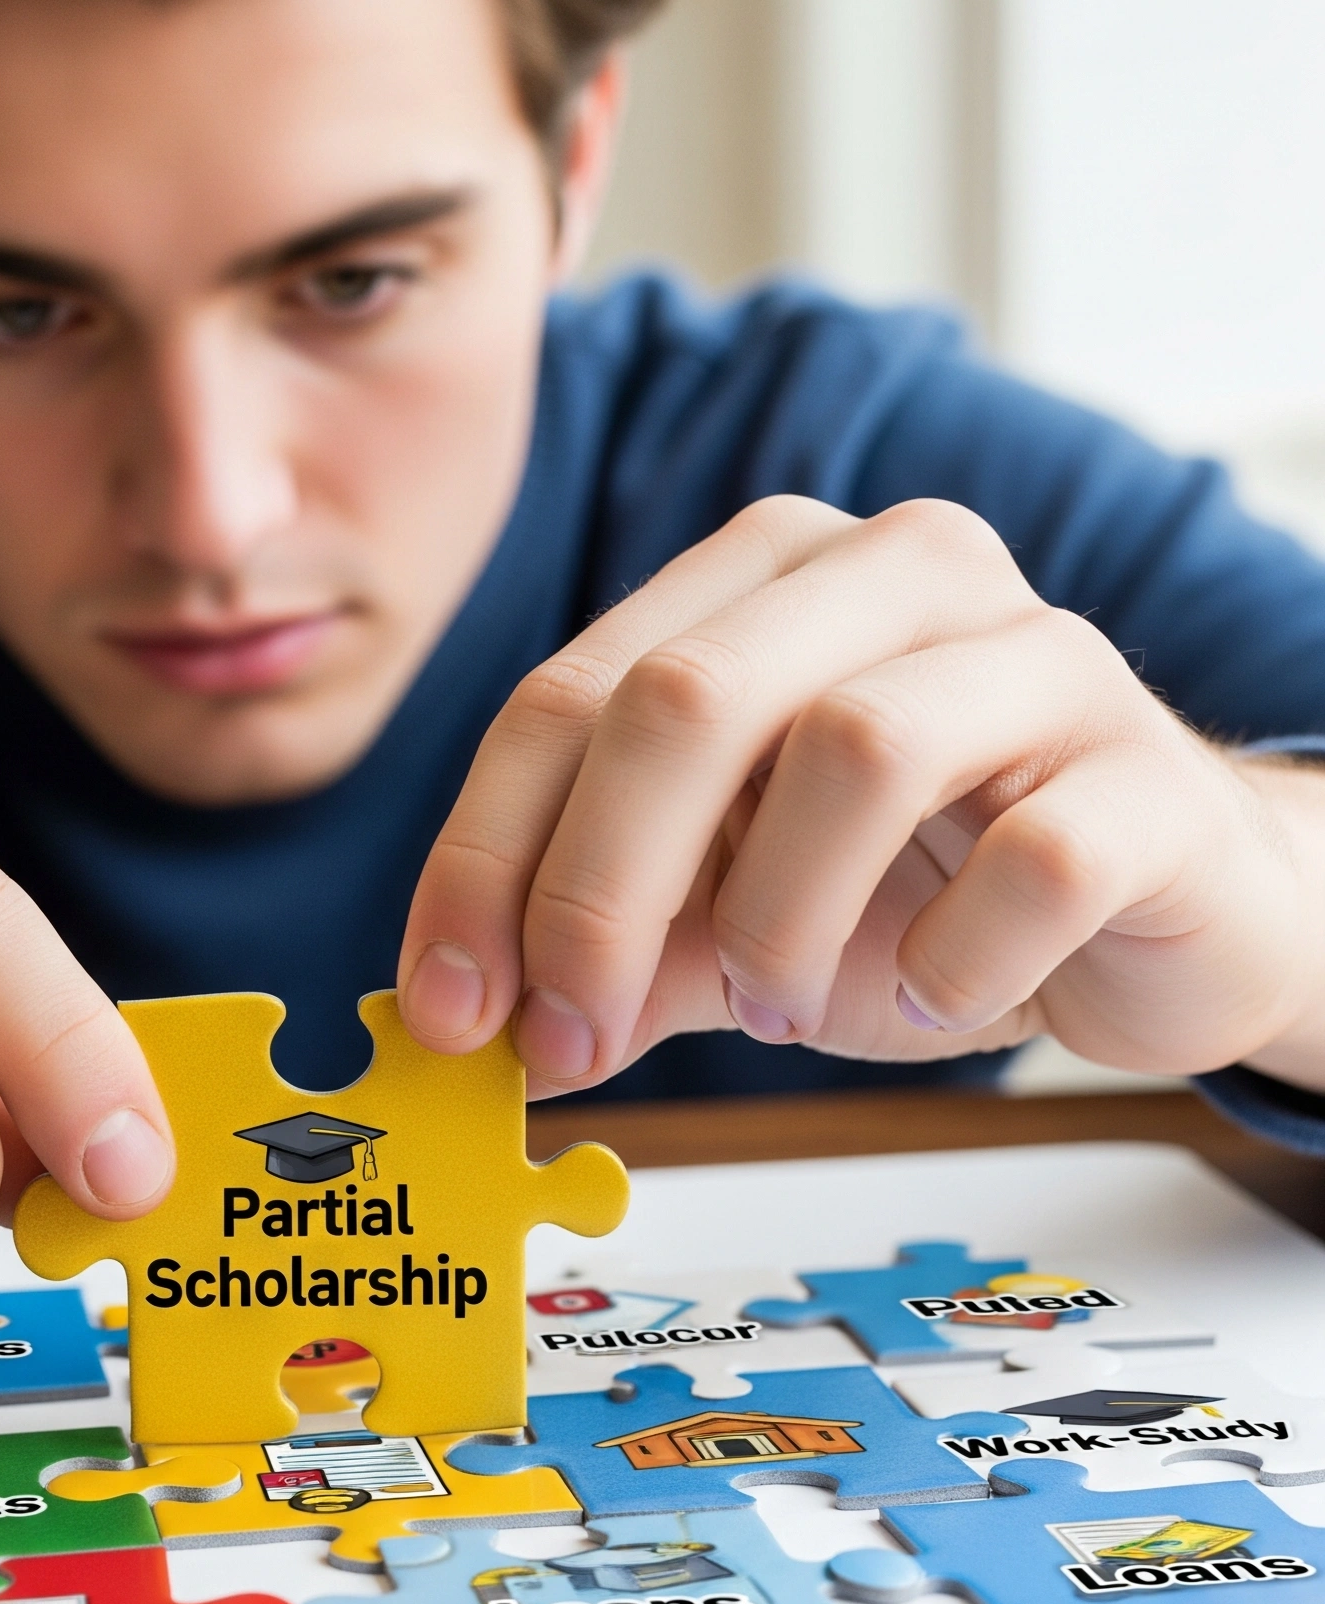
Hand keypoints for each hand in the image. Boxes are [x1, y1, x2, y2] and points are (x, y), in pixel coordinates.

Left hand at [397, 496, 1324, 1093]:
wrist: (1155, 904)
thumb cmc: (921, 889)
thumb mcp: (728, 915)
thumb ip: (609, 955)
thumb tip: (469, 1027)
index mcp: (759, 579)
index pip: (567, 696)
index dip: (484, 856)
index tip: (448, 1006)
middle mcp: (890, 571)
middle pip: (684, 699)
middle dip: (594, 891)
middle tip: (568, 1032)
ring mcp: (1034, 651)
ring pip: (852, 750)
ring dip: (777, 922)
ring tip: (774, 1007)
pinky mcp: (1147, 765)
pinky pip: (1029, 860)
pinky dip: (949, 959)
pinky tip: (930, 989)